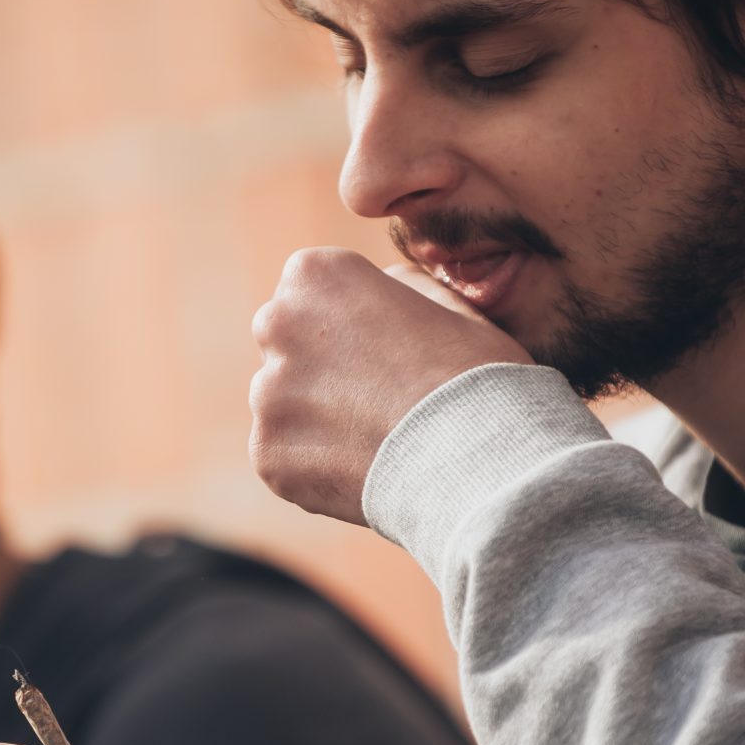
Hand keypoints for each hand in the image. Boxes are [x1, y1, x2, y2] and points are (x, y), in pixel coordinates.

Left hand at [250, 248, 532, 524]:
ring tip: (377, 440)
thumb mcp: (446, 302)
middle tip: (376, 397)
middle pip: (286, 343)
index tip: (383, 348)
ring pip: (282, 403)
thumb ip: (396, 287)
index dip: (350, 324)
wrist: (478, 458)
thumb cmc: (476, 375)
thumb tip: (381, 291)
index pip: (311, 292)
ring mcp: (266, 392)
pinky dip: (314, 467)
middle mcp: (276, 322)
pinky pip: (284, 456)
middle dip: (319, 366)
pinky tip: (363, 470)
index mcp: (315, 274)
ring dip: (316, 419)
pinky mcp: (267, 452)